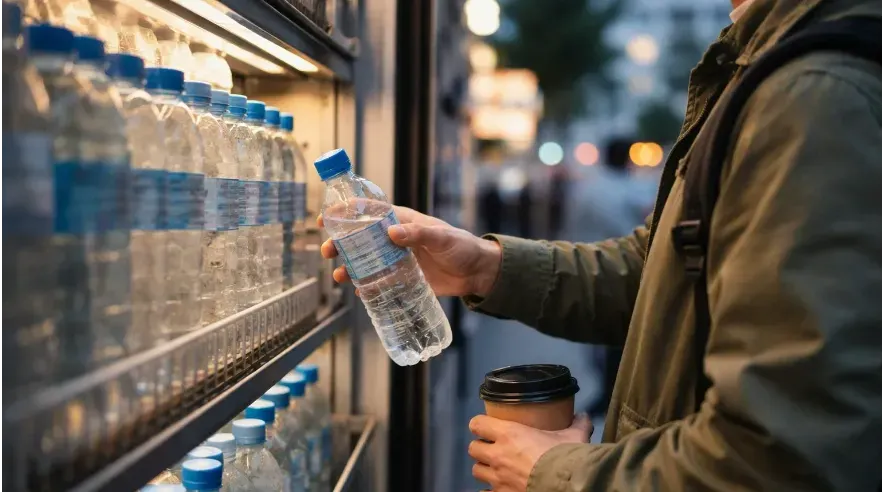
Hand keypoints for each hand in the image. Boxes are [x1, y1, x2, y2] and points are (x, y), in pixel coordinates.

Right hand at [318, 205, 501, 296]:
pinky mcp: (403, 278)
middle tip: (327, 251)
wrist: (477, 273)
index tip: (326, 217)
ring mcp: (397, 260)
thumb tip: (392, 232)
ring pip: (366, 261)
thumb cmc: (462, 247)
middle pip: (361, 239)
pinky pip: (379, 281)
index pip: (370, 212)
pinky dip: (367, 286)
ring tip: (339, 275)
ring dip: (349, 267)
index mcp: (403, 221)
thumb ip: (418, 234)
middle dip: (340, 244)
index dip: (346, 213)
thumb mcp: (441, 238)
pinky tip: (359, 292)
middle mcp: (395, 239)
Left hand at [468, 414, 592, 491]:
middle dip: (481, 448)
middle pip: (473, 448)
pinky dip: (490, 490)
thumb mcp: (574, 436)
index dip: (480, 424)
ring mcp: (497, 478)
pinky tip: (499, 488)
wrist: (567, 487)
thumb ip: (577, 424)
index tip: (485, 426)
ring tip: (495, 468)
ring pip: (476, 470)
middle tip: (493, 448)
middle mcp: (498, 455)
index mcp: (509, 434)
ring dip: (484, 468)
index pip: (477, 424)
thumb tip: (584, 417)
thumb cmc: (566, 459)